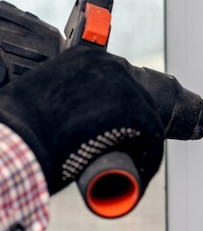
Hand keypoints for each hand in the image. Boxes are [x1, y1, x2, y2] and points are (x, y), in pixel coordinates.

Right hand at [0, 46, 164, 195]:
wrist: (20, 139)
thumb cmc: (23, 122)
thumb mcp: (47, 93)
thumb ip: (65, 94)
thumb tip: (72, 113)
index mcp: (87, 57)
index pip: (119, 84)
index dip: (121, 111)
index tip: (118, 130)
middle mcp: (110, 65)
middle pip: (138, 99)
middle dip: (134, 127)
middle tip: (124, 152)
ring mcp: (127, 88)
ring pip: (148, 119)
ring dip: (143, 144)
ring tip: (129, 166)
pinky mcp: (138, 113)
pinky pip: (154, 138)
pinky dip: (150, 159)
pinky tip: (141, 172)